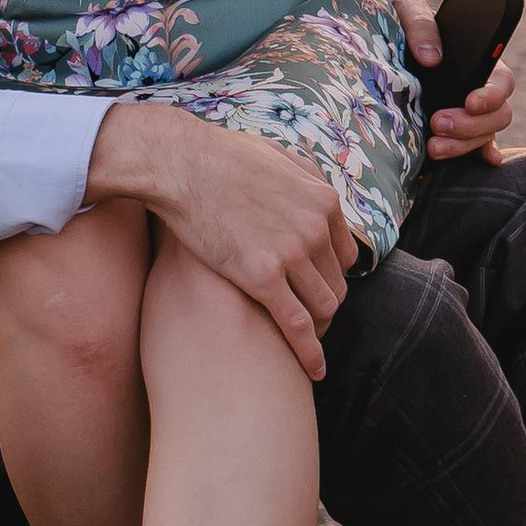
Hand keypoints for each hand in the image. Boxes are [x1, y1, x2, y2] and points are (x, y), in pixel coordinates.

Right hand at [88, 106, 354, 379]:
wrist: (178, 164)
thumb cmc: (219, 156)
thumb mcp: (277, 155)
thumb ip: (304, 178)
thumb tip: (315, 194)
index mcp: (322, 200)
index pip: (346, 256)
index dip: (331, 277)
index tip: (314, 289)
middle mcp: (315, 228)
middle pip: (336, 285)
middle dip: (323, 305)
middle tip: (305, 320)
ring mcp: (290, 253)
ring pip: (323, 307)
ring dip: (317, 329)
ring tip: (303, 343)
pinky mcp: (261, 277)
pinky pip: (297, 325)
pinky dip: (309, 352)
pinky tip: (313, 371)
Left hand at [397, 0, 516, 165]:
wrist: (381, 46)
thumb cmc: (401, 24)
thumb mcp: (408, 12)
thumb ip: (421, 25)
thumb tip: (432, 58)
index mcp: (479, 61)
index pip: (502, 82)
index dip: (492, 95)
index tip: (470, 103)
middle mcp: (479, 89)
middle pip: (498, 116)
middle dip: (470, 125)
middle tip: (437, 123)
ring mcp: (468, 113)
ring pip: (484, 136)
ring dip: (461, 145)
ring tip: (431, 147)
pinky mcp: (453, 131)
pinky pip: (473, 150)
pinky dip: (471, 158)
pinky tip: (457, 162)